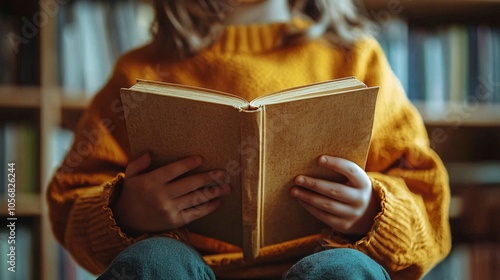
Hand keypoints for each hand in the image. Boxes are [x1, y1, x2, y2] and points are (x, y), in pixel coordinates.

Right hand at [113, 153, 230, 234]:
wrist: (126, 221)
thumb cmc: (132, 194)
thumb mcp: (130, 176)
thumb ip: (138, 163)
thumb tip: (149, 153)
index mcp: (151, 182)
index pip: (172, 170)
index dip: (187, 164)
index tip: (201, 158)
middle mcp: (161, 196)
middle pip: (189, 185)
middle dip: (208, 178)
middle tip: (223, 173)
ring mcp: (169, 210)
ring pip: (195, 199)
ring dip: (213, 193)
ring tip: (227, 187)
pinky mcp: (174, 221)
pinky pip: (194, 214)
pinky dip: (207, 208)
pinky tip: (218, 202)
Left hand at [291, 155, 379, 235]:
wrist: (368, 214)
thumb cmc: (353, 189)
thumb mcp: (354, 180)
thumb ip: (340, 172)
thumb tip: (313, 162)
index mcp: (363, 182)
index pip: (350, 170)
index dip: (336, 164)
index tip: (319, 159)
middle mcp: (360, 199)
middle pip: (335, 190)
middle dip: (314, 184)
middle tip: (297, 179)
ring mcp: (352, 213)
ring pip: (327, 204)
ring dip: (308, 197)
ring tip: (294, 190)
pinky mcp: (343, 225)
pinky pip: (324, 216)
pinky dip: (310, 207)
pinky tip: (301, 200)